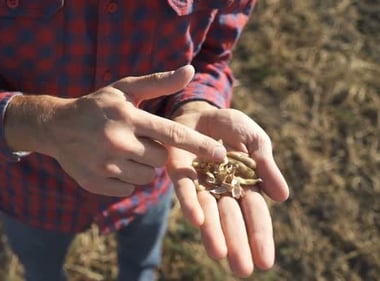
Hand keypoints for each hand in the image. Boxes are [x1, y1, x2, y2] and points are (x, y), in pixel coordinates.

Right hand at [4, 66, 225, 196]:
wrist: (56, 127)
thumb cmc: (97, 106)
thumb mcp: (125, 89)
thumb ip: (159, 82)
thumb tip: (191, 70)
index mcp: (129, 117)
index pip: (173, 134)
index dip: (200, 145)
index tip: (221, 154)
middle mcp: (118, 142)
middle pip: (160, 159)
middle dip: (156, 152)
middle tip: (139, 140)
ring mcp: (105, 165)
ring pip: (146, 177)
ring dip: (142, 166)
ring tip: (124, 151)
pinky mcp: (96, 183)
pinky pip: (128, 189)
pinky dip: (126, 179)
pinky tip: (112, 163)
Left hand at [168, 101, 288, 276]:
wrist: (201, 110)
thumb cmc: (231, 127)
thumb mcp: (255, 140)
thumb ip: (266, 165)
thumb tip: (282, 197)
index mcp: (245, 184)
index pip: (255, 213)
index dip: (260, 236)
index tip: (265, 262)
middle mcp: (222, 189)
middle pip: (232, 219)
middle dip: (238, 243)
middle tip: (243, 270)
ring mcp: (200, 183)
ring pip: (208, 211)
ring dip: (214, 233)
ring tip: (220, 255)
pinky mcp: (179, 173)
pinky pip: (186, 190)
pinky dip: (192, 204)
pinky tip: (197, 220)